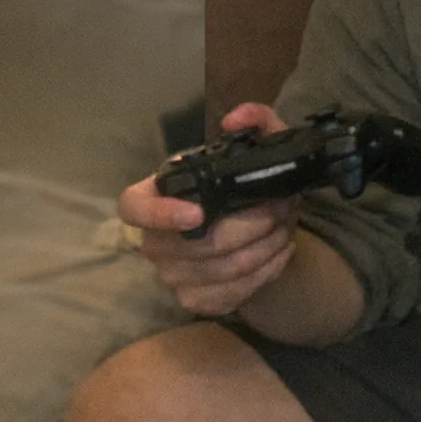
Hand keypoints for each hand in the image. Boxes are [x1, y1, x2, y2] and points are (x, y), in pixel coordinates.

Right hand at [119, 102, 299, 316]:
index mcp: (153, 198)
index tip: (198, 213)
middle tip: (283, 207)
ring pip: (228, 268)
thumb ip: (256, 121)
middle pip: (203, 244)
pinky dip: (268, 269)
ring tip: (287, 225)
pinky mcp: (196, 302)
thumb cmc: (238, 188)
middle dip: (255, 223)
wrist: (250, 230)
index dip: (160, 214)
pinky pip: (236, 292)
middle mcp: (154, 242)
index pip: (133, 209)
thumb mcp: (252, 149)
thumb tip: (237, 119)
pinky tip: (281, 250)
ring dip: (269, 244)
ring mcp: (172, 277)